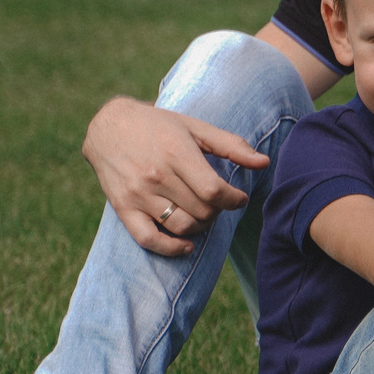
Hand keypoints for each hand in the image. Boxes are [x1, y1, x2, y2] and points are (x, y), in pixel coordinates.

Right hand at [82, 95, 267, 257]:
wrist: (108, 126)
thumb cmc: (158, 125)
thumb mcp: (196, 128)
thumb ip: (231, 145)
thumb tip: (264, 162)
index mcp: (176, 153)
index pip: (213, 190)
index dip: (234, 200)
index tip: (239, 198)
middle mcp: (156, 176)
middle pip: (201, 210)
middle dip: (219, 211)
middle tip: (219, 202)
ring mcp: (138, 194)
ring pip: (181, 226)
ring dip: (201, 226)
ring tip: (204, 214)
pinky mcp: (123, 208)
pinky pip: (148, 239)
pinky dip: (171, 248)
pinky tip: (187, 245)